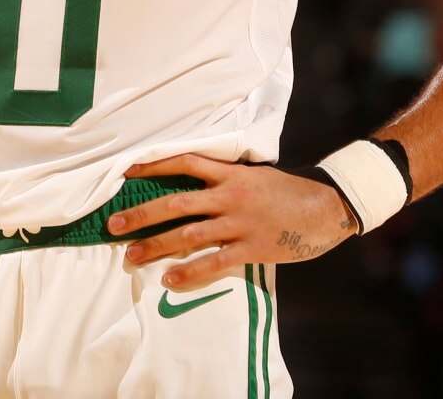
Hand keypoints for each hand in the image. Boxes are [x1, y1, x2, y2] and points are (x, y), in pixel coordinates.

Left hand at [105, 154, 358, 290]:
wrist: (329, 206)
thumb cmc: (291, 190)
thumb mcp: (257, 175)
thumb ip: (228, 178)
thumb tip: (198, 180)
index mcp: (231, 174)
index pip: (184, 163)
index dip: (153, 165)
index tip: (125, 171)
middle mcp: (230, 196)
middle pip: (175, 203)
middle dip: (141, 215)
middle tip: (112, 225)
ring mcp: (239, 223)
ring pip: (188, 235)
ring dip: (156, 245)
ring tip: (130, 256)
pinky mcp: (251, 248)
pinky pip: (214, 262)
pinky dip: (190, 271)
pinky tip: (168, 279)